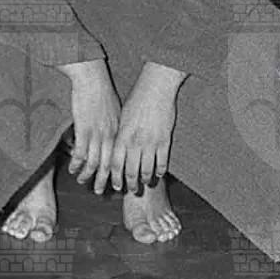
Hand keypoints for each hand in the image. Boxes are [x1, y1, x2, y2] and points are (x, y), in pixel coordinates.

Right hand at [59, 58, 118, 192]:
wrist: (92, 78)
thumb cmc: (101, 91)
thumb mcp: (114, 110)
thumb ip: (113, 126)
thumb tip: (112, 136)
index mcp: (118, 133)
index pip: (119, 160)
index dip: (117, 174)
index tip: (115, 185)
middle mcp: (110, 137)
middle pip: (108, 166)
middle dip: (104, 181)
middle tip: (100, 192)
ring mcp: (97, 134)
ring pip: (94, 163)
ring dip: (88, 175)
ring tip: (82, 181)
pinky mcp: (83, 129)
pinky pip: (81, 153)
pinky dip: (76, 164)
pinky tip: (72, 168)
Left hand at [107, 65, 181, 192]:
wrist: (155, 87)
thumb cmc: (137, 99)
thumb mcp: (122, 116)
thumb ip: (119, 134)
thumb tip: (114, 149)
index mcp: (122, 135)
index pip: (115, 163)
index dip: (115, 177)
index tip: (115, 186)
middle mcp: (135, 141)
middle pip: (130, 171)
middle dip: (130, 184)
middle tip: (131, 191)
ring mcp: (151, 143)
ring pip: (146, 170)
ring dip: (145, 181)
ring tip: (144, 185)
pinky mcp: (165, 141)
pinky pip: (162, 163)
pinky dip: (159, 172)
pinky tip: (158, 174)